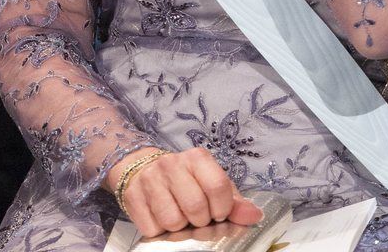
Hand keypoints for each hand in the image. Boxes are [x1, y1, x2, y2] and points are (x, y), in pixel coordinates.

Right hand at [109, 148, 263, 236]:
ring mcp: (151, 179)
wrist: (143, 169)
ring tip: (180, 216)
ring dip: (180, 227)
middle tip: (198, 217)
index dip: (222, 209)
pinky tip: (161, 217)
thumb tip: (255, 216)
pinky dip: (160, 231)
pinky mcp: (133, 196)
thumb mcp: (212, 183)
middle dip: (201, 221)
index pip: (218, 186)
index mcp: (197, 158)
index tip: (218, 213)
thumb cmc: (186, 180)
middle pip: (196, 207)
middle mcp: (173, 164)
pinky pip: (153, 229)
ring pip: (173, 220)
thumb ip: (235, 201)